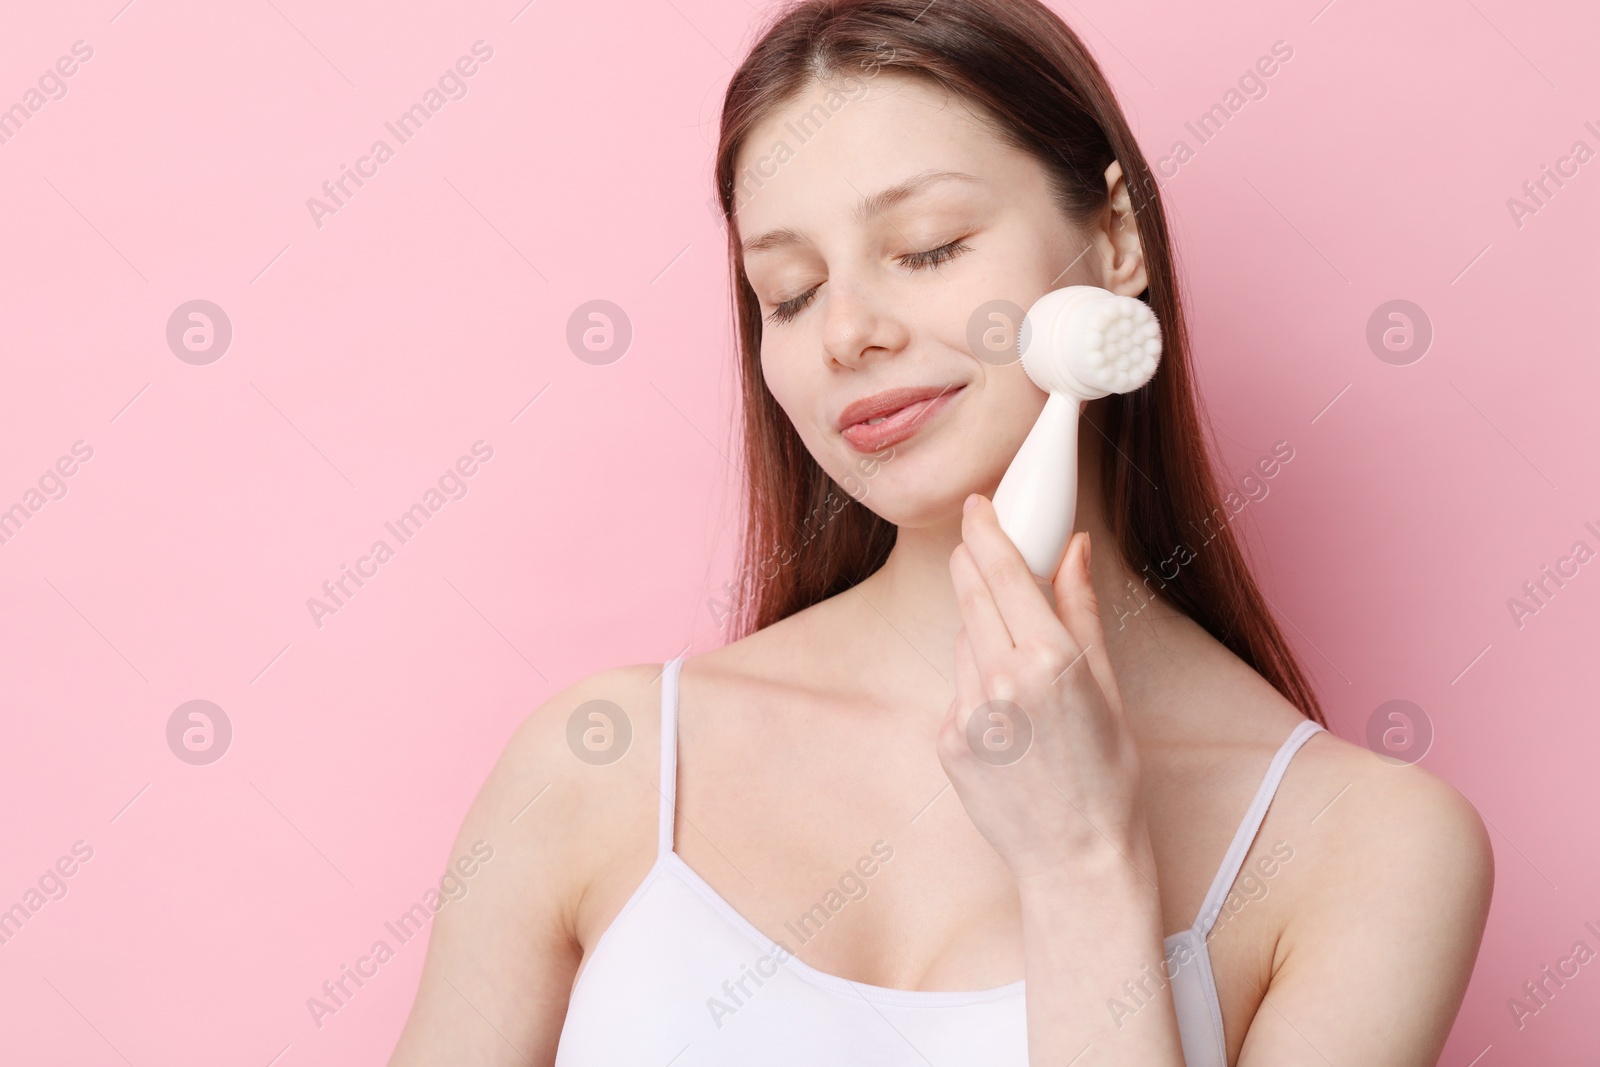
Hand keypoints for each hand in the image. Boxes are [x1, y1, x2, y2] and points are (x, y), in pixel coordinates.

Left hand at [936, 493, 1148, 885]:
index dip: (985, 531)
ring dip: (982, 638)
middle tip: (974, 542)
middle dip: (970, 563)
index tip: (975, 505)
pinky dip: (976, 689)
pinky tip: (1009, 723)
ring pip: (964, 645)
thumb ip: (1080, 610)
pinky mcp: (945, 741)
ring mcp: (967, 712)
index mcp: (1050, 660)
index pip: (1004, 573)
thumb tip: (1072, 548)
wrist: (1076, 858)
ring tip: (1023, 677)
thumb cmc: (1108, 776)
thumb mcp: (1109, 686)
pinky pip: (957, 691)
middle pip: (970, 595)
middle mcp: (1001, 680)